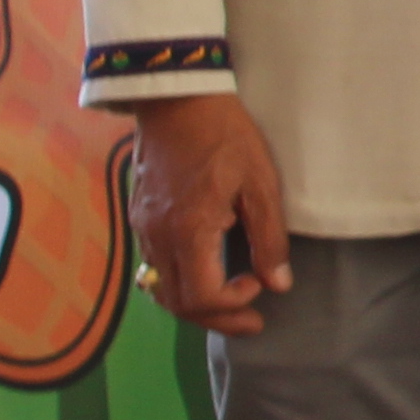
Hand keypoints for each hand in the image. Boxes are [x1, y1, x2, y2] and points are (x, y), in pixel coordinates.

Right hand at [125, 96, 293, 338]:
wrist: (178, 99)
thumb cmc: (226, 135)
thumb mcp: (260, 183)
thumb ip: (268, 237)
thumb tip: (279, 284)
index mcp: (187, 230)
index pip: (200, 296)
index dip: (231, 305)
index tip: (260, 286)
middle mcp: (157, 236)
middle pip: (177, 302)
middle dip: (216, 317)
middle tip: (252, 321)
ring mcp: (143, 228)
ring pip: (162, 288)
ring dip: (197, 303)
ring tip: (232, 302)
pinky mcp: (140, 217)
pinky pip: (156, 265)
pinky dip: (181, 281)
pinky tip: (208, 273)